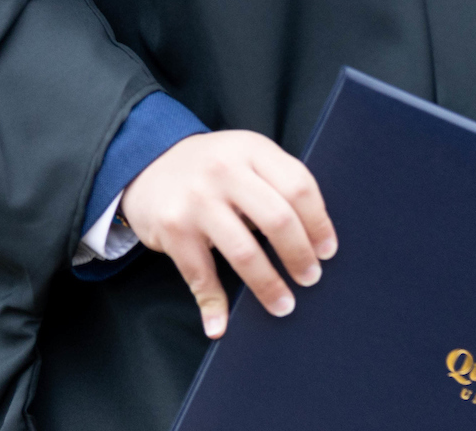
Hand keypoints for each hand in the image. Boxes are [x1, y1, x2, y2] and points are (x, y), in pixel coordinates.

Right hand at [120, 131, 336, 339]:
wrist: (147, 161)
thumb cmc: (212, 167)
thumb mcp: (245, 156)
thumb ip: (275, 181)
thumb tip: (315, 234)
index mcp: (252, 150)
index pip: (298, 187)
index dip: (318, 224)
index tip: (327, 251)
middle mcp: (225, 171)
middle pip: (277, 219)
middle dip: (299, 256)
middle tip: (310, 278)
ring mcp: (197, 200)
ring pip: (244, 252)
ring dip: (268, 286)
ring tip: (283, 304)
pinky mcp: (173, 227)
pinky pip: (200, 275)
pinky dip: (212, 305)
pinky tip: (220, 324)